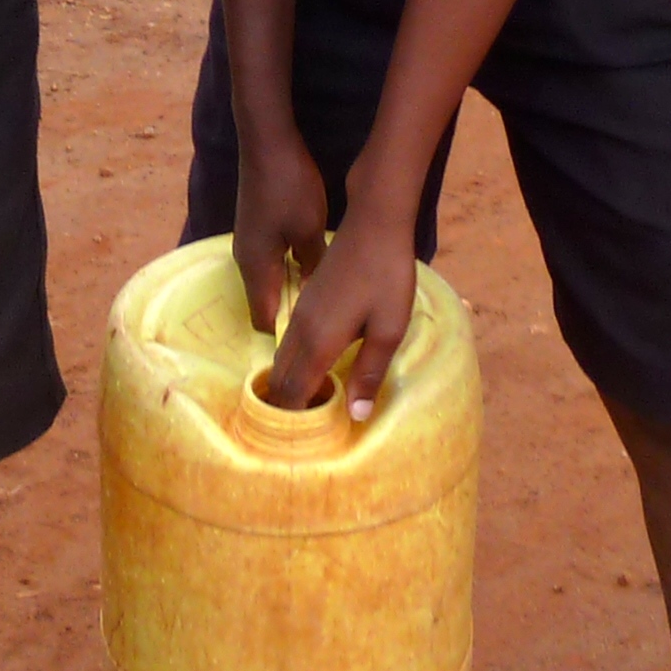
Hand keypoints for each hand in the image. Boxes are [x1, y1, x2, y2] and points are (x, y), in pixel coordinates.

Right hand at [228, 121, 332, 334]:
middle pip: (265, 304)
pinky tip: (310, 273)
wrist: (266, 143)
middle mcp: (246, 262)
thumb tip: (315, 291)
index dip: (286, 340)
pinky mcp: (255, 230)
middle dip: (289, 321)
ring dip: (289, 296)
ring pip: (268, 284)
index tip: (314, 349)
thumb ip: (312, 264)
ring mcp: (248, 244)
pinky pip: (269, 266)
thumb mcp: (310, 230)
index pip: (265, 321)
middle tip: (322, 333)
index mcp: (256, 269)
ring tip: (320, 308)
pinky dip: (287, 276)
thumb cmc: (289, 189)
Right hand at [264, 206, 418, 419]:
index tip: (296, 445)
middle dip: (285, 407)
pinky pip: (290, 343)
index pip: (294, 390)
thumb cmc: (387, 277)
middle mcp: (301, 329)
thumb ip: (371, 373)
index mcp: (319, 340)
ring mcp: (301, 312)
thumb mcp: (389, 329)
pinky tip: (310, 373)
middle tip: (294, 438)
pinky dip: (293, 366)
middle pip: (281, 377)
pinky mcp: (307, 301)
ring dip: (288, 386)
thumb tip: (356, 415)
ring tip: (301, 413)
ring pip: (282, 359)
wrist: (374, 225)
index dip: (293, 418)